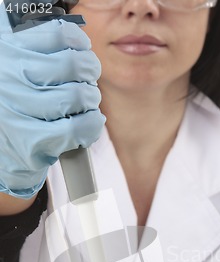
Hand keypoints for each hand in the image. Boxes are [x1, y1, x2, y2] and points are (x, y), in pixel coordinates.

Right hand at [0, 3, 104, 198]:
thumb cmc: (18, 105)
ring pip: (77, 95)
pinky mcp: (32, 140)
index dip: (79, 44)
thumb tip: (77, 41)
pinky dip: (91, 126)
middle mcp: (10, 76)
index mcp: (9, 51)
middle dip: (89, 75)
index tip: (81, 53)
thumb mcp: (20, 67)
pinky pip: (77, 128)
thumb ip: (43, 49)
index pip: (58, 34)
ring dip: (90, 102)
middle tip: (86, 85)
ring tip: (83, 107)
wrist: (1, 149)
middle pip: (73, 64)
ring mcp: (19, 109)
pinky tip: (87, 125)